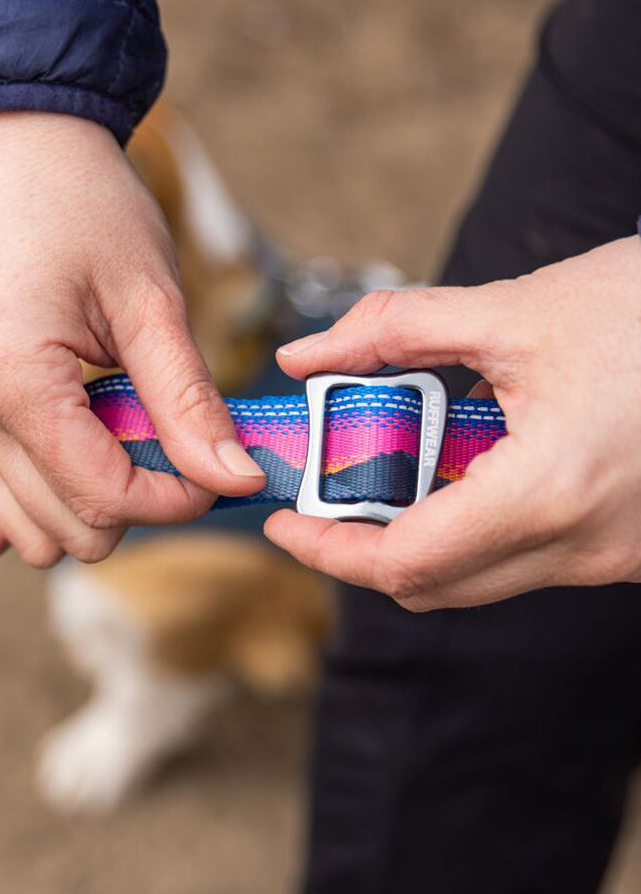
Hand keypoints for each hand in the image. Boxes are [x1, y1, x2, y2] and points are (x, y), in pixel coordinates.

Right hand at [0, 112, 264, 568]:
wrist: (8, 146)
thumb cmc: (80, 203)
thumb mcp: (150, 296)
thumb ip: (188, 400)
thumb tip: (234, 478)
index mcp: (15, 381)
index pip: (105, 498)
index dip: (178, 498)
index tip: (215, 464)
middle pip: (68, 532)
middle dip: (138, 505)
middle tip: (168, 442)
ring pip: (23, 538)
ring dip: (81, 513)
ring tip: (112, 444)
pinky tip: (40, 486)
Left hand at [266, 236, 640, 608]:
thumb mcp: (522, 309)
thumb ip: (398, 331)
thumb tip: (308, 357)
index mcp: (548, 494)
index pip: (402, 564)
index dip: (326, 551)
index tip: (287, 520)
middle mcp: (582, 548)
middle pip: (432, 584)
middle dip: (364, 544)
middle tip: (331, 491)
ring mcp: (613, 560)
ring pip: (479, 577)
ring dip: (423, 531)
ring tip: (406, 461)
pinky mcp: (629, 551)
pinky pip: (528, 560)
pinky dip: (480, 526)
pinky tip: (481, 463)